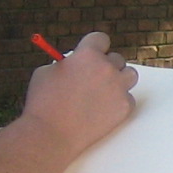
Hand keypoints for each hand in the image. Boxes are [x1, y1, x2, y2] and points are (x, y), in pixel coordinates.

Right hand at [22, 31, 137, 154]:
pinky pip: (128, 99)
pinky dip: (119, 103)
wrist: (51, 134)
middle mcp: (107, 68)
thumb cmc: (43, 103)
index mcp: (87, 54)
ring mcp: (118, 87)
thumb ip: (66, 63)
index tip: (94, 52)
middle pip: (117, 59)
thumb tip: (73, 63)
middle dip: (106, 66)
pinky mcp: (125, 107)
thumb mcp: (46, 71)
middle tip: (95, 78)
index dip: (96, 46)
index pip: (101, 39)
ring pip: (130, 75)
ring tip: (104, 91)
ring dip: (119, 80)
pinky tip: (103, 109)